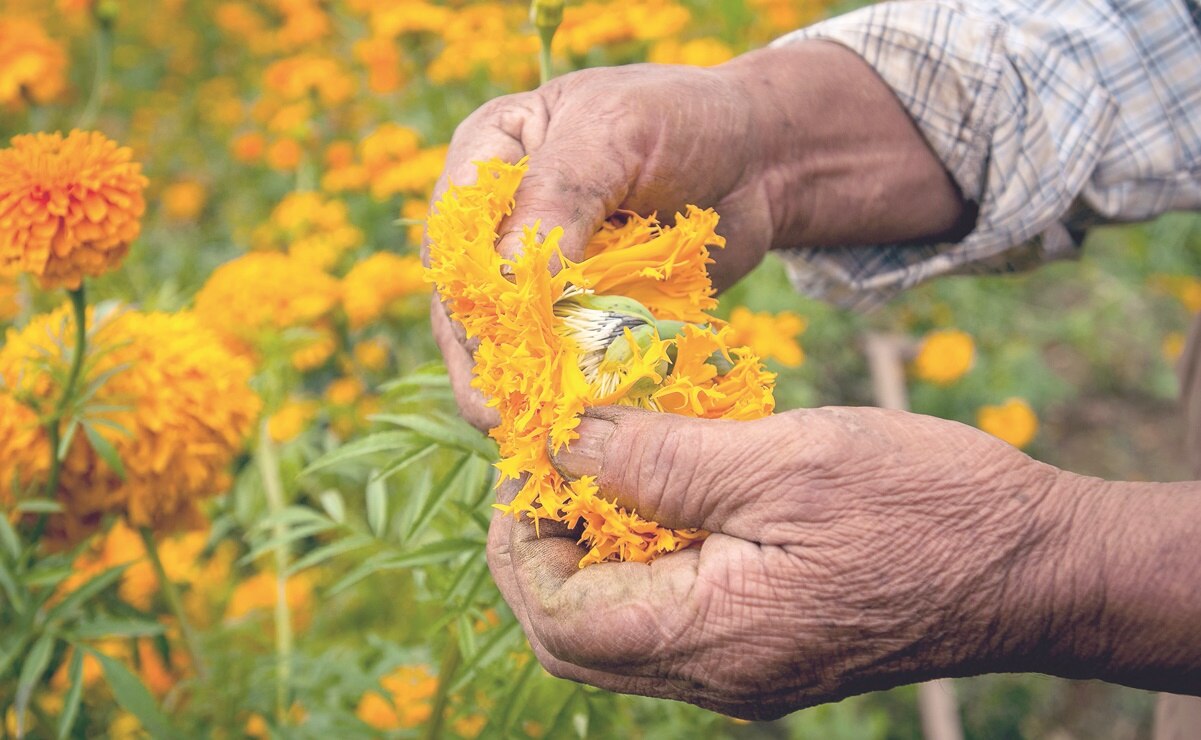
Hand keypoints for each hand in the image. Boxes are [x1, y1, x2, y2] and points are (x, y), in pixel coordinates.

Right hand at [427, 42, 967, 430]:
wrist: (760, 158)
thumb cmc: (686, 122)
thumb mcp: (617, 136)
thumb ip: (558, 198)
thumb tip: (502, 282)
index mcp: (490, 152)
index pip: (454, 229)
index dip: (466, 287)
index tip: (494, 341)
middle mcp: (499, 215)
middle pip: (466, 296)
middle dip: (486, 353)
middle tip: (504, 413)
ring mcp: (535, 270)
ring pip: (502, 337)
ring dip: (518, 383)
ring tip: (531, 432)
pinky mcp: (575, 311)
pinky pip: (553, 355)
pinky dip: (561, 388)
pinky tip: (569, 424)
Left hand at [486, 405, 1200, 717]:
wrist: (1036, 566)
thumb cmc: (927, 507)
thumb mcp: (786, 460)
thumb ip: (661, 459)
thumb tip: (562, 441)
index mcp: (714, 638)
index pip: (556, 616)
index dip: (522, 534)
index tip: (536, 454)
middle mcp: (717, 674)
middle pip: (572, 635)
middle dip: (541, 548)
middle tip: (554, 463)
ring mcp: (741, 668)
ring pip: (616, 629)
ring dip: (589, 550)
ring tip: (604, 465)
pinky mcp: (766, 647)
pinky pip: (669, 616)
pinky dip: (642, 557)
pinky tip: (665, 491)